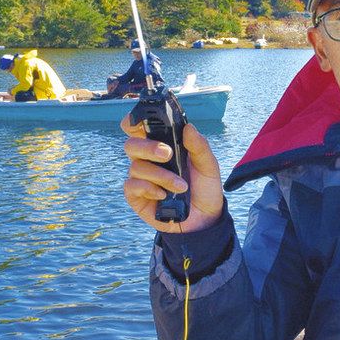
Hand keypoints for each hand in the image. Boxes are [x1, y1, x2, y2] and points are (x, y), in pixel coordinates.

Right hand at [121, 117, 223, 234]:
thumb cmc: (204, 188)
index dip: (134, 120)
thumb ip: (199, 146)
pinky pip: (132, 186)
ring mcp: (141, 178)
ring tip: (181, 186)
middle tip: (167, 154)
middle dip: (148, 147)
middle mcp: (148, 159)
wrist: (205, 219)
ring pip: (136, 166)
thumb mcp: (208, 166)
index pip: (139, 128)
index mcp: (162, 145)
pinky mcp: (136, 197)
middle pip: (131, 144)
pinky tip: (163, 195)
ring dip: (160, 175)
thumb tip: (188, 127)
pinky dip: (148, 188)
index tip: (142, 120)